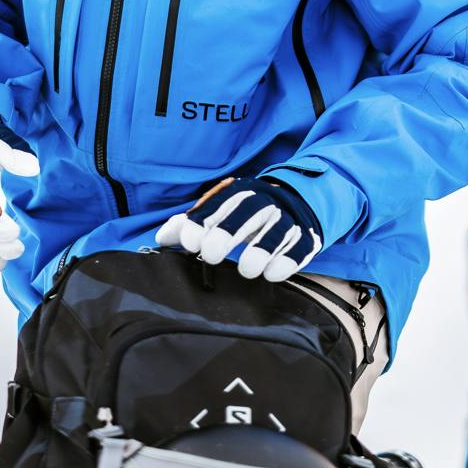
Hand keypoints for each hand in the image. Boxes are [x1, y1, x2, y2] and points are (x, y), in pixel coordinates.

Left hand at [156, 175, 322, 282]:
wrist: (294, 204)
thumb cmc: (244, 215)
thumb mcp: (218, 214)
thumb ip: (190, 224)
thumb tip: (162, 239)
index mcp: (236, 194)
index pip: (216, 205)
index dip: (201, 222)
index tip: (189, 242)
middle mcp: (262, 202)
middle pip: (245, 212)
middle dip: (227, 232)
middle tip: (211, 255)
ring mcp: (286, 218)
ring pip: (275, 230)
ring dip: (260, 250)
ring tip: (246, 269)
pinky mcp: (306, 236)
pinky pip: (299, 246)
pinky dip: (287, 260)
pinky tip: (272, 274)